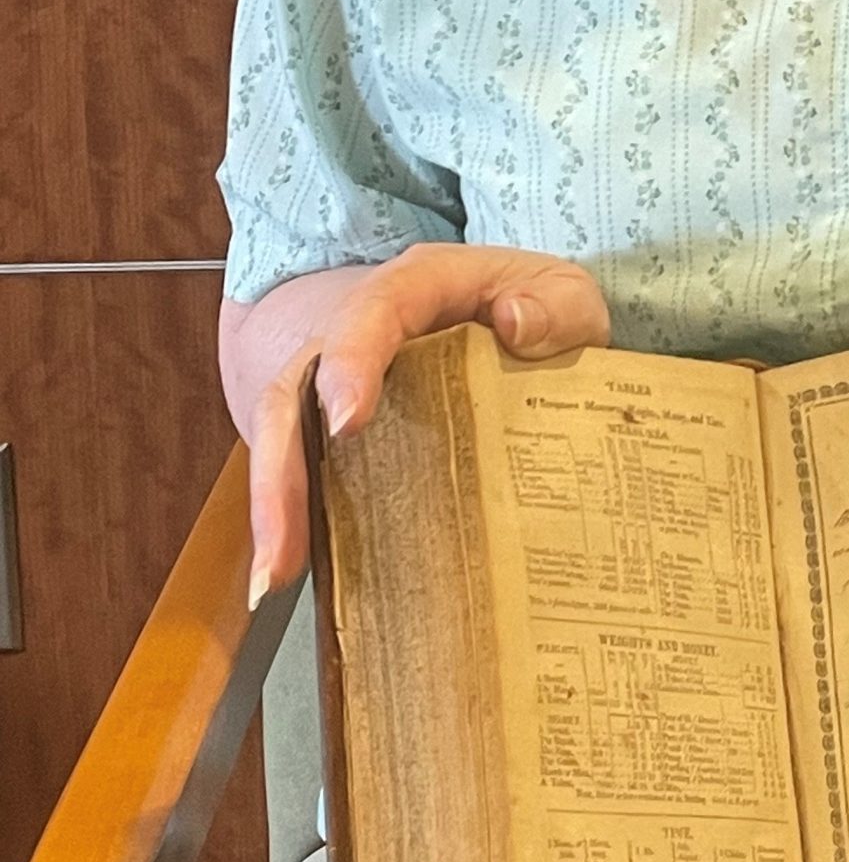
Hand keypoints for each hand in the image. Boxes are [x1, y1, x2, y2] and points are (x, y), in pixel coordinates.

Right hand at [230, 244, 609, 604]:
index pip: (374, 310)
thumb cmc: (530, 305)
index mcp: (418, 287)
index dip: (352, 361)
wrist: (490, 311)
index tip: (347, 421)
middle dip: (284, 462)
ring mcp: (336, 380)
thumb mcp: (561, 291)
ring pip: (284, 432)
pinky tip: (292, 572)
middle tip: (288, 536)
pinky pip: (301, 469)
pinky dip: (293, 520)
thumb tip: (517, 323)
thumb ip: (555, 304)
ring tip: (278, 573)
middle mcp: (360, 330)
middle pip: (300, 385)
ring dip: (275, 505)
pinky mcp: (334, 429)